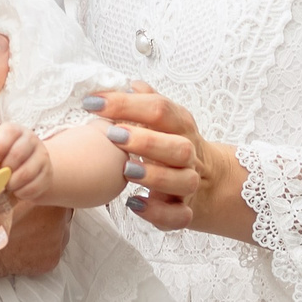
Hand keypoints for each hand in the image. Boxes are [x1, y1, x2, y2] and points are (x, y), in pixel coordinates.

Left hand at [0, 122, 51, 202]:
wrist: (31, 168)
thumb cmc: (5, 160)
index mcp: (14, 131)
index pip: (9, 132)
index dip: (0, 147)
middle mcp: (30, 139)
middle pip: (18, 154)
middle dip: (5, 170)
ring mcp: (42, 155)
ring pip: (27, 172)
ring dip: (13, 184)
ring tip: (7, 186)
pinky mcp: (48, 172)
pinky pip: (35, 185)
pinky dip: (23, 192)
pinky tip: (17, 191)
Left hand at [88, 83, 244, 237]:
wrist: (209, 181)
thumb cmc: (173, 144)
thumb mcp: (165, 120)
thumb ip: (147, 102)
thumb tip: (130, 84)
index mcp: (181, 126)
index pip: (160, 109)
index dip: (125, 104)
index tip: (92, 103)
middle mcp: (189, 154)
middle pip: (178, 147)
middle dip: (145, 140)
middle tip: (112, 136)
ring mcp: (189, 184)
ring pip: (182, 181)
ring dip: (154, 176)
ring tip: (126, 170)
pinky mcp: (185, 211)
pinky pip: (178, 217)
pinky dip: (157, 212)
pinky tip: (134, 203)